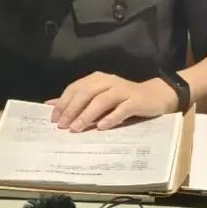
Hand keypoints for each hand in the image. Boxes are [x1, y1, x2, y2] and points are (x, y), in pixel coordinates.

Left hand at [46, 73, 178, 131]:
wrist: (155, 96)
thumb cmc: (123, 99)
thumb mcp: (99, 96)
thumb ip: (77, 100)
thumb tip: (51, 105)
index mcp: (97, 78)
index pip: (75, 88)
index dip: (63, 102)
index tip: (54, 119)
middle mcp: (109, 81)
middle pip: (86, 92)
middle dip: (72, 109)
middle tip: (63, 126)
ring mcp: (123, 90)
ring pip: (102, 100)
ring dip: (87, 115)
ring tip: (77, 129)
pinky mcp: (136, 101)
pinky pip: (122, 109)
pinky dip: (111, 117)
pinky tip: (101, 127)